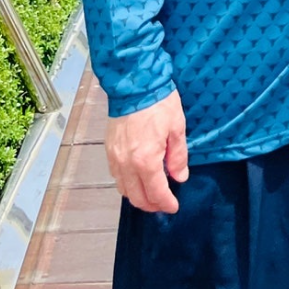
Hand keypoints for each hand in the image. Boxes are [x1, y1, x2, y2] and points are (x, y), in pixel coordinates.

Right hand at [105, 88, 188, 213]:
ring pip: (124, 189)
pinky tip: (137, 178)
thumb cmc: (158, 103)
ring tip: (151, 193)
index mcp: (146, 160)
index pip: (156, 193)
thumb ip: (178, 157)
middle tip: (164, 203)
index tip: (174, 206)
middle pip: (137, 197)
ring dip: (138, 196)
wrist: (134, 82)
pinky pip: (116, 176)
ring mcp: (115, 157)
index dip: (166, 203)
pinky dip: (127, 183)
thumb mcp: (177, 128)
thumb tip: (180, 177)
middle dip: (152, 205)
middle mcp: (126, 164)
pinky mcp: (108, 149)